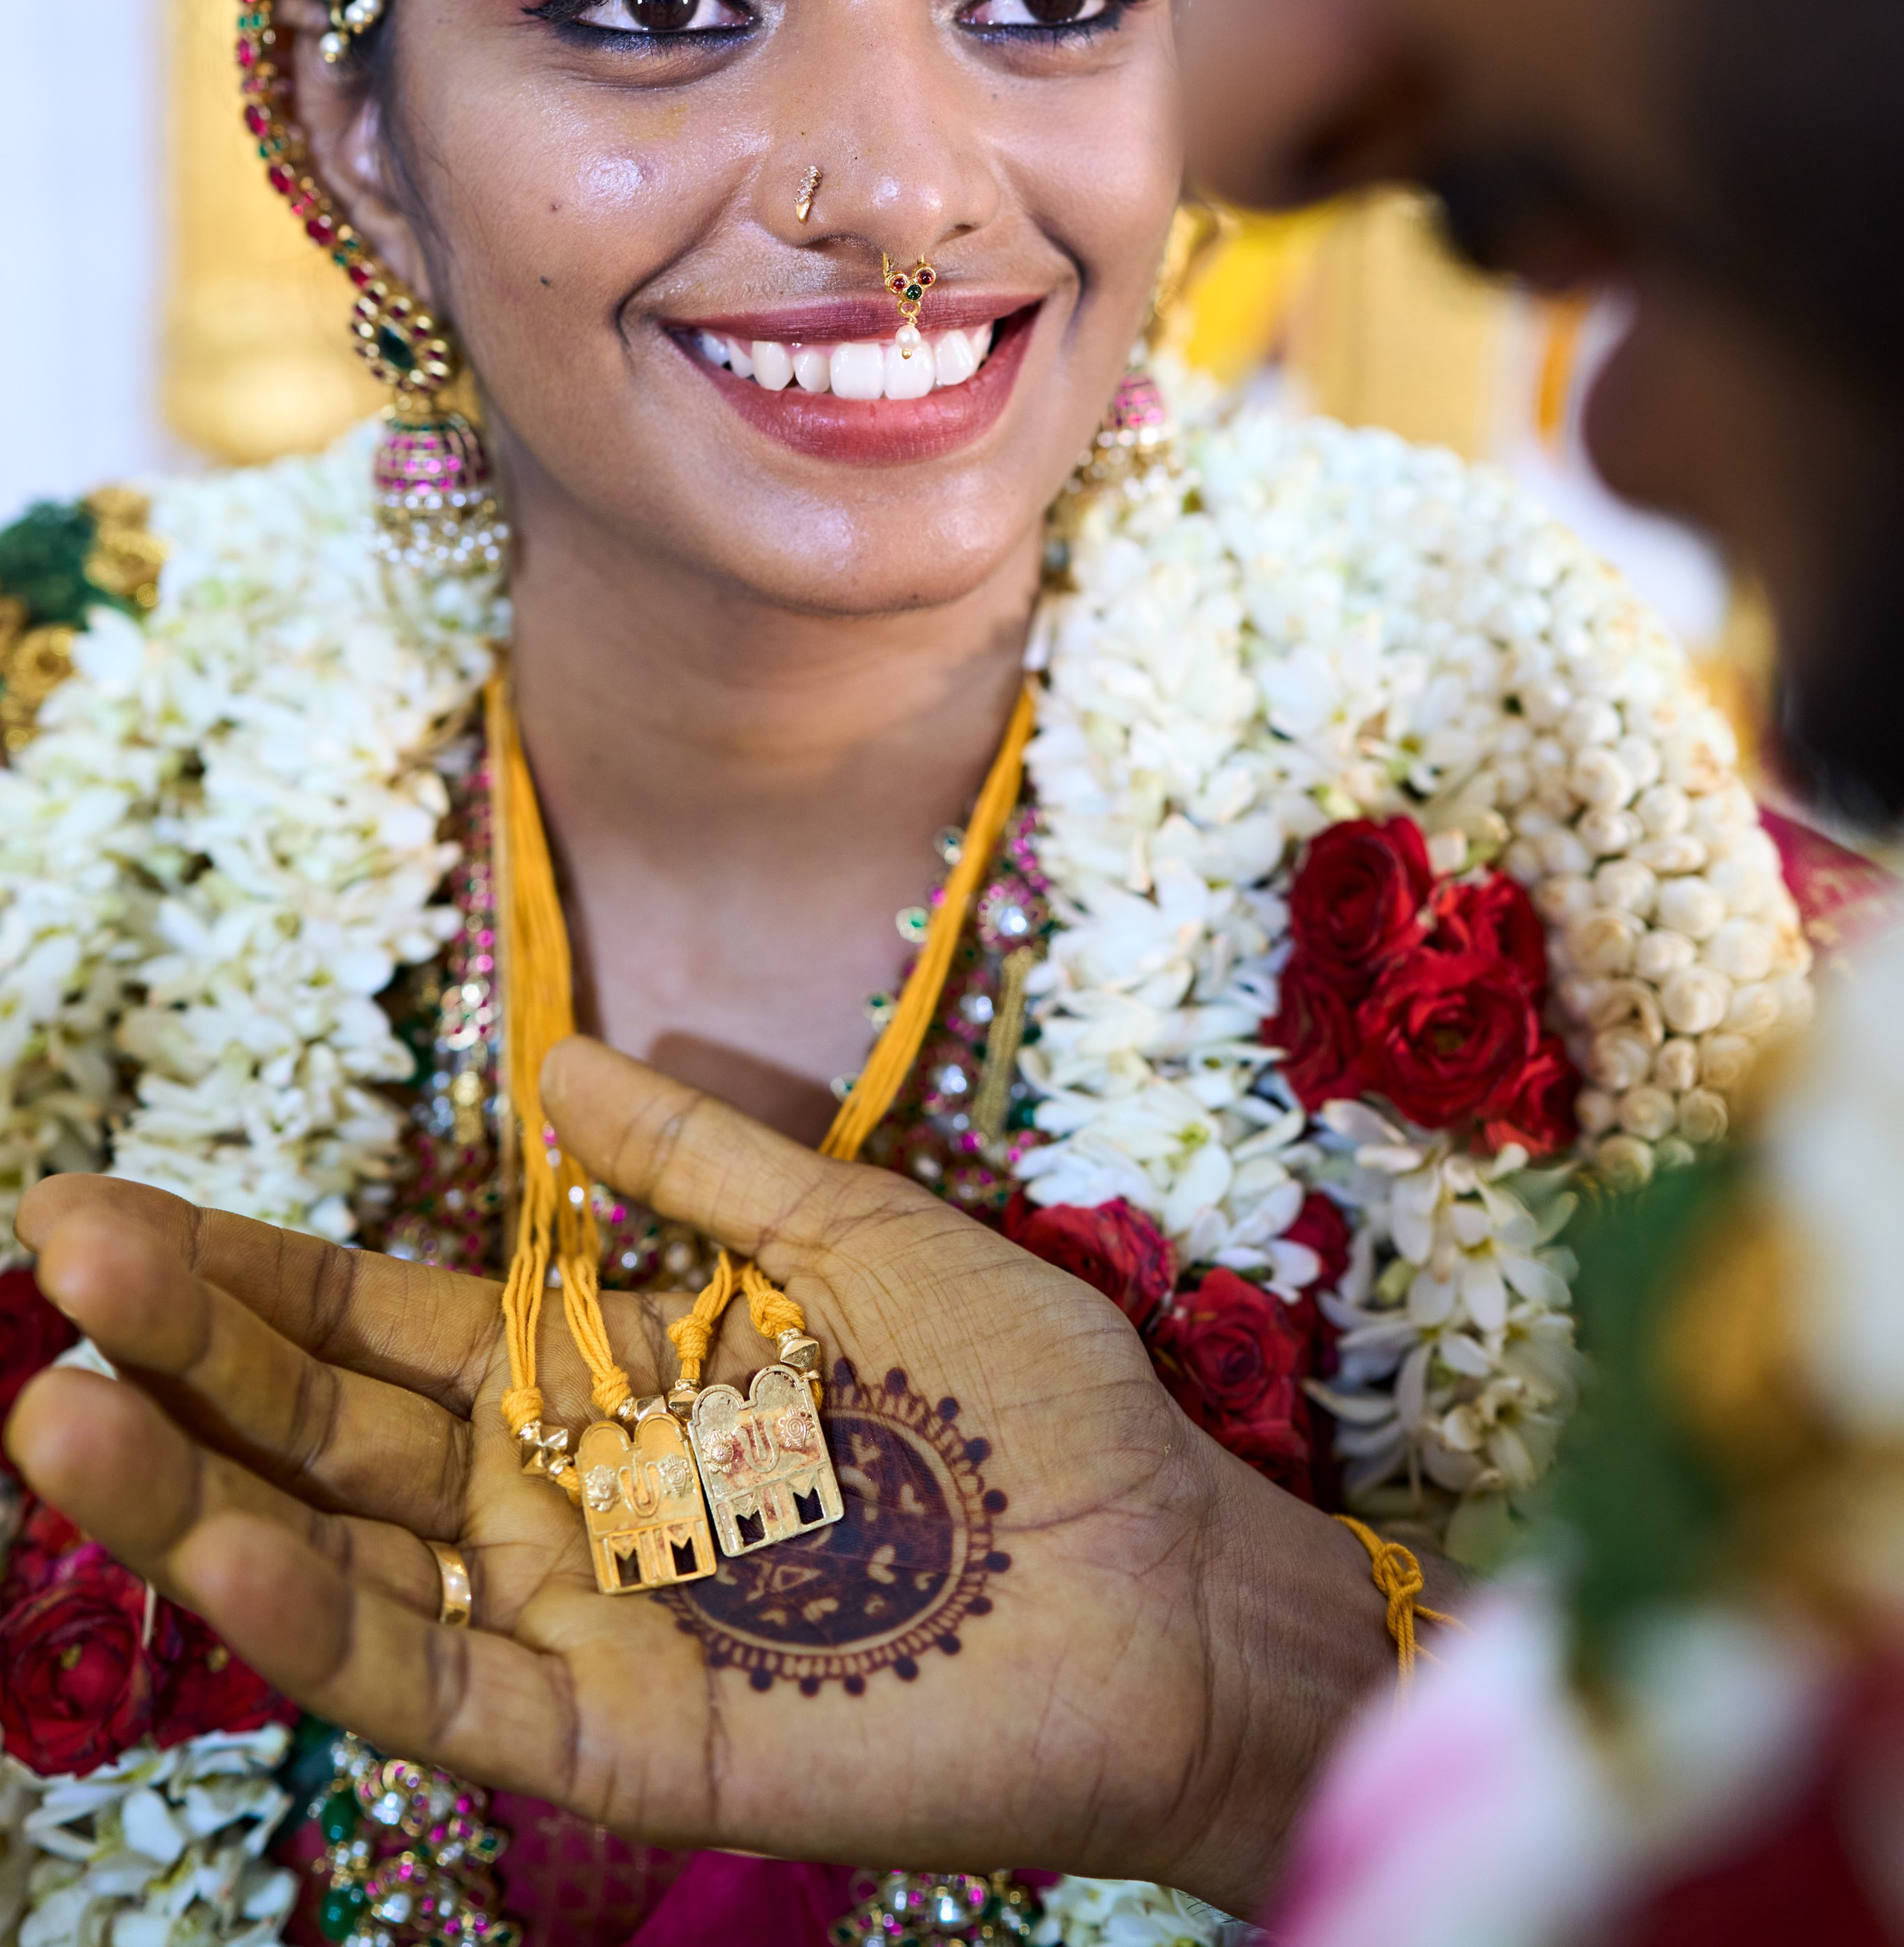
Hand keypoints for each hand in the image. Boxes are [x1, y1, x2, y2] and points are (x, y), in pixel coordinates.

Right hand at [6, 1039, 1406, 1914]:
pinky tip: (215, 1543)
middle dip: (190, 1344)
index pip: (377, 1322)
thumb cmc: (1032, 1407)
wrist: (1169, 1579)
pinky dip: (318, 1620)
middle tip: (55, 1253)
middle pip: (327, 1425)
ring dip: (192, 1491)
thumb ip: (703, 1166)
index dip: (246, 1269)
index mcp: (603, 1381)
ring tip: (57, 1409)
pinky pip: (441, 1677)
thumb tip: (558, 1056)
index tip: (105, 1205)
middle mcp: (558, 1501)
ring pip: (340, 1558)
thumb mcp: (856, 1238)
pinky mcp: (619, 1740)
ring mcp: (577, 1623)